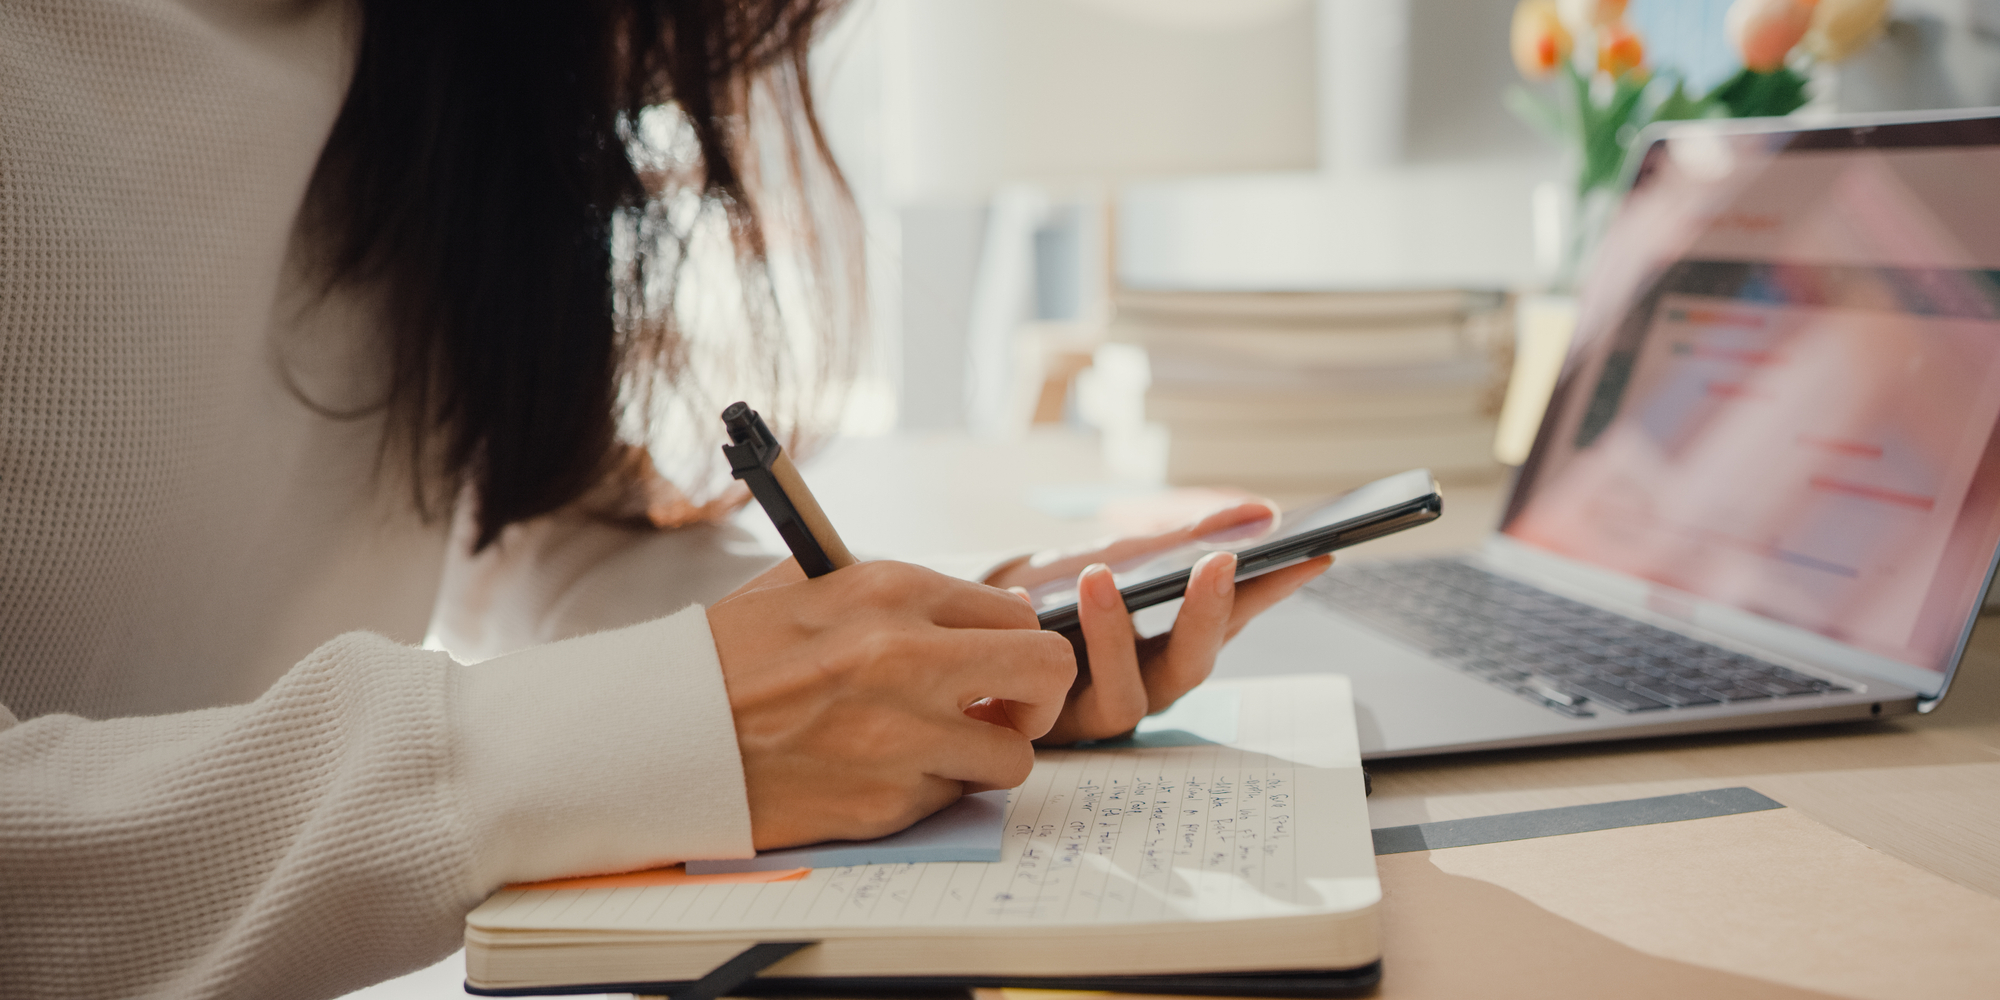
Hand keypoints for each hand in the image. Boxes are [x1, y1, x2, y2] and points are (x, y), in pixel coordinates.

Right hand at [706, 559, 1074, 849]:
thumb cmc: (728, 660)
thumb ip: (896, 597)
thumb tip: (973, 613)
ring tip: (933, 750)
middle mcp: (910, 657)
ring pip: (1014, 755)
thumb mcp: (809, 588)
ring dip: (984, 756)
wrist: (658, 734)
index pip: (1016, 612)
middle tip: (1005, 710)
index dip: (1013, 643)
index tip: (994, 664)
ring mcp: (903, 736)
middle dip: (1039, 696)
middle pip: (1049, 671)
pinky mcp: (885, 802)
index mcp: (892, 592)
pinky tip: (877, 775)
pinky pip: (950, 799)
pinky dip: (927, 793)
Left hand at [985, 502, 1332, 744]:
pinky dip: (1030, 640)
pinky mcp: (1041, 726)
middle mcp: (1143, 685)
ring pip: (1124, 697)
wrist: (974, 622)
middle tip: (1218, 562)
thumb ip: (1180, 539)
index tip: (1312, 553)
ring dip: (1114, 635)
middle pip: (1191, 668)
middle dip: (1206, 616)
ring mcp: (1092, 711)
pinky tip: (1018, 598)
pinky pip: (1047, 697)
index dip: (1274, 593)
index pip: (1235, 620)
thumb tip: (1260, 512)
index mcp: (1170, 645)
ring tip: (1097, 577)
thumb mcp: (1115, 555)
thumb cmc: (1054, 589)